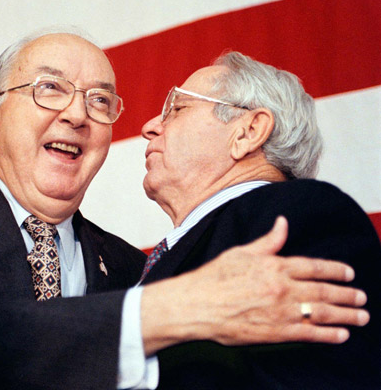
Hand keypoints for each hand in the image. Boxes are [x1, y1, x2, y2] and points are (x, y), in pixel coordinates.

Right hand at [140, 216, 368, 354]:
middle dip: (347, 294)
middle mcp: (283, 288)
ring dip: (346, 315)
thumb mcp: (241, 252)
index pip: (315, 267)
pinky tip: (341, 335)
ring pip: (323, 312)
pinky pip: (310, 334)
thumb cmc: (214, 277)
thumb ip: (268, 241)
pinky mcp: (276, 332)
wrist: (198, 305)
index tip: (349, 273)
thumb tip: (283, 223)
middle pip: (324, 291)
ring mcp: (281, 311)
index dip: (336, 270)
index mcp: (275, 266)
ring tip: (361, 317)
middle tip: (361, 297)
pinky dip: (329, 335)